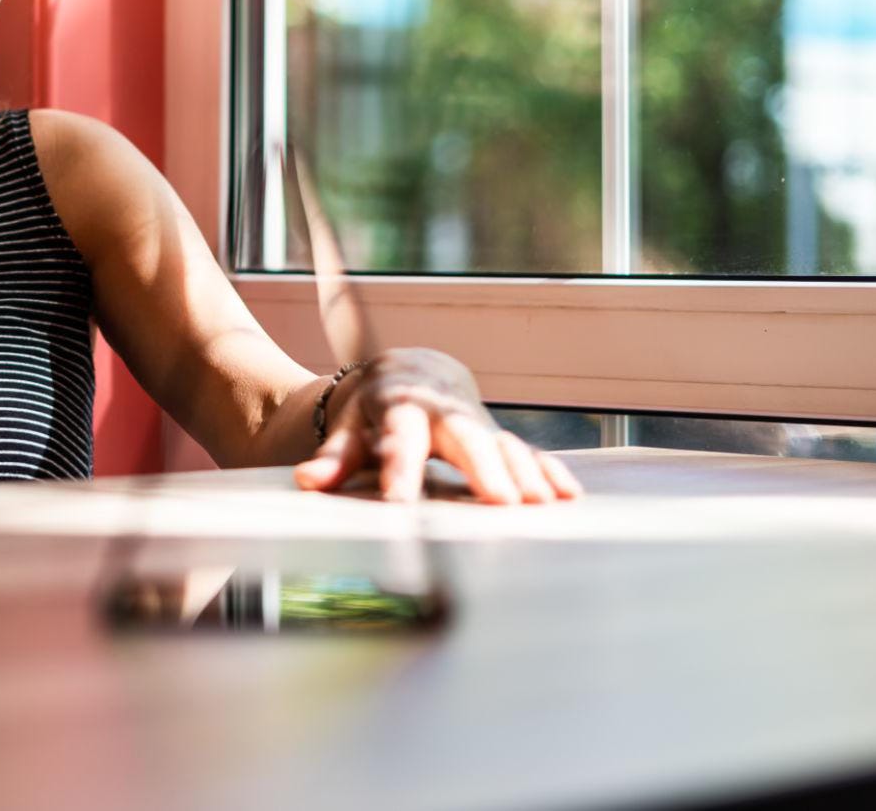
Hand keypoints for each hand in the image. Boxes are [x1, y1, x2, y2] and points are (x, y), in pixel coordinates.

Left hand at [292, 347, 582, 505]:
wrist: (411, 371)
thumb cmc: (374, 410)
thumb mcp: (350, 428)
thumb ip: (334, 457)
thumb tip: (308, 481)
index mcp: (400, 406)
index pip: (399, 438)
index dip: (401, 470)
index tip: (402, 505)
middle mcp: (443, 410)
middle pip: (465, 436)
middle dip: (485, 467)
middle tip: (501, 502)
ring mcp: (475, 420)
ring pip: (501, 443)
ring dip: (524, 473)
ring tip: (541, 505)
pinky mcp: (497, 433)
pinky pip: (525, 450)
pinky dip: (547, 469)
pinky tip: (567, 495)